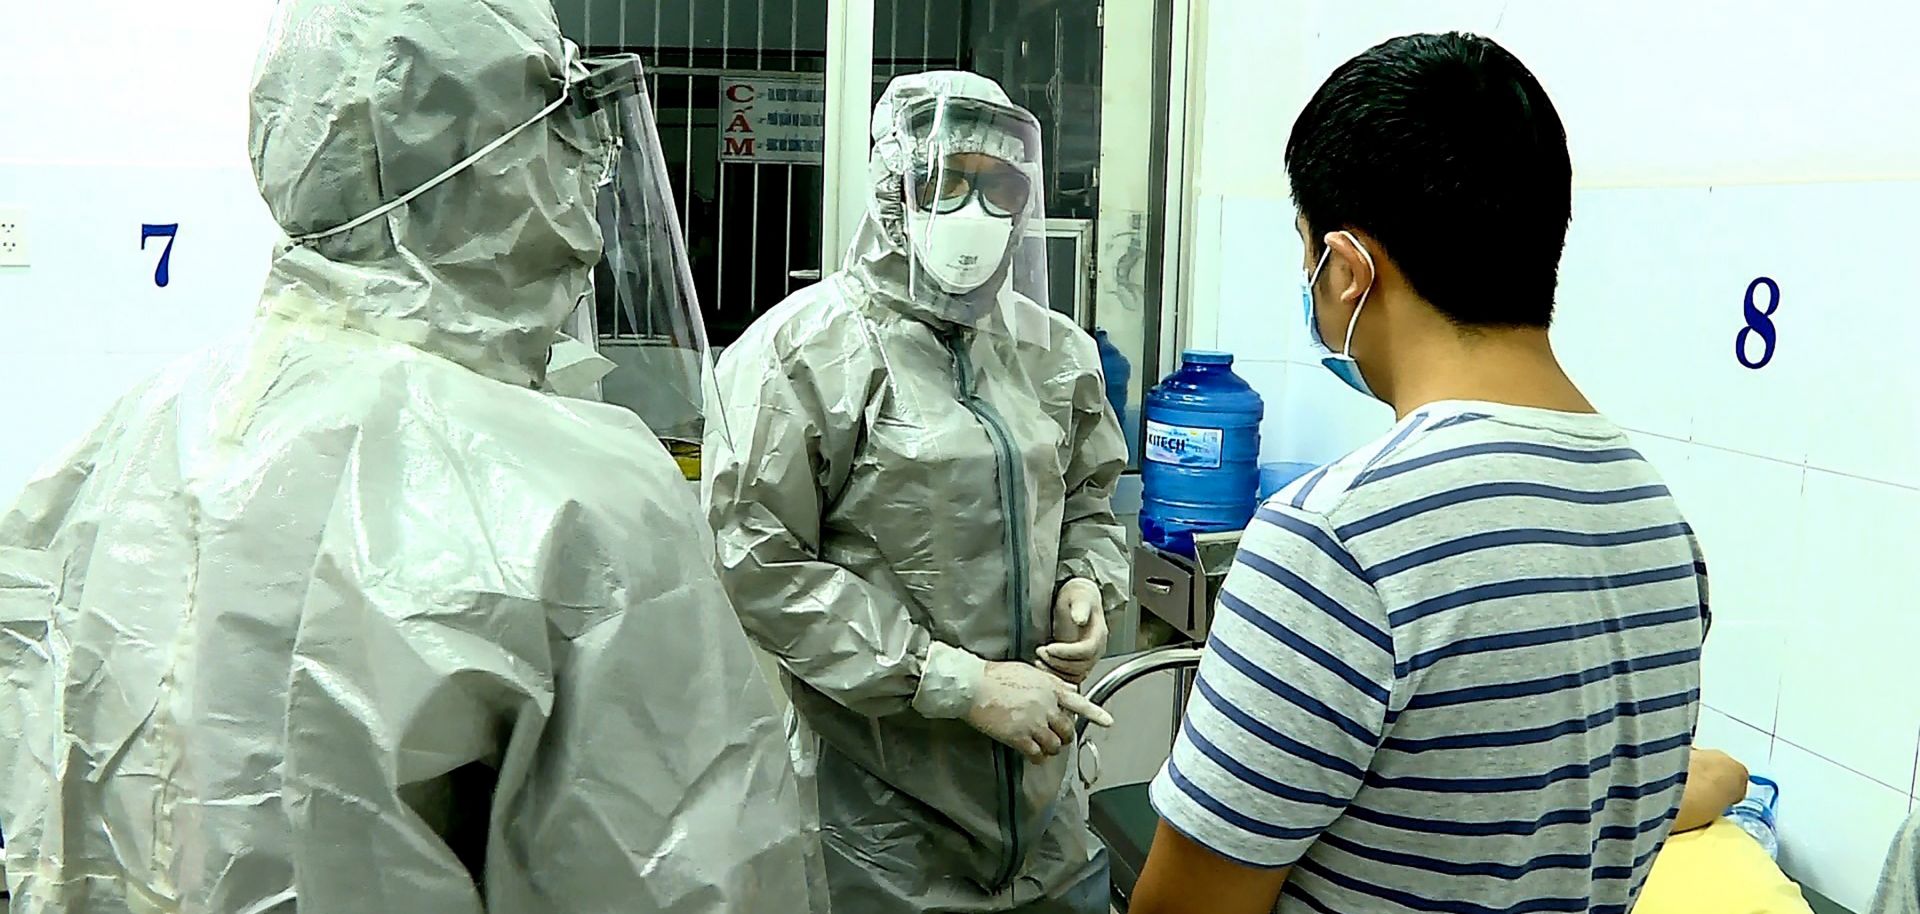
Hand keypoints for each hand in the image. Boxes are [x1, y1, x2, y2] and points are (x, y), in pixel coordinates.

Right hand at [966, 660, 1113, 763]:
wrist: (974, 686)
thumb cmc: (997, 676)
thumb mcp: (1029, 672)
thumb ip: (1051, 683)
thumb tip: (1067, 689)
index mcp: (1050, 688)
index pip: (1078, 701)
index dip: (1095, 713)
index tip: (1108, 722)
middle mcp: (1046, 706)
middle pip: (1067, 730)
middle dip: (1064, 736)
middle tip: (1056, 737)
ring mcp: (1034, 723)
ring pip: (1054, 745)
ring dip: (1050, 748)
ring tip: (1041, 745)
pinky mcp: (1020, 737)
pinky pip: (1037, 754)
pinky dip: (1037, 757)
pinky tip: (1032, 754)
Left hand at [1037, 578, 1108, 683]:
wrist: (1078, 601)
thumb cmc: (1078, 598)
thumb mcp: (1079, 596)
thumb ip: (1080, 607)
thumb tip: (1080, 618)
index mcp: (1098, 634)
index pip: (1086, 650)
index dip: (1068, 652)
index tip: (1049, 647)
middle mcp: (1095, 649)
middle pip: (1081, 666)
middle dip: (1058, 662)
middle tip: (1040, 652)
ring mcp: (1088, 658)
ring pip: (1075, 675)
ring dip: (1055, 671)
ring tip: (1039, 660)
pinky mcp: (1077, 663)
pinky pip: (1070, 677)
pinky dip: (1056, 676)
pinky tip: (1043, 666)